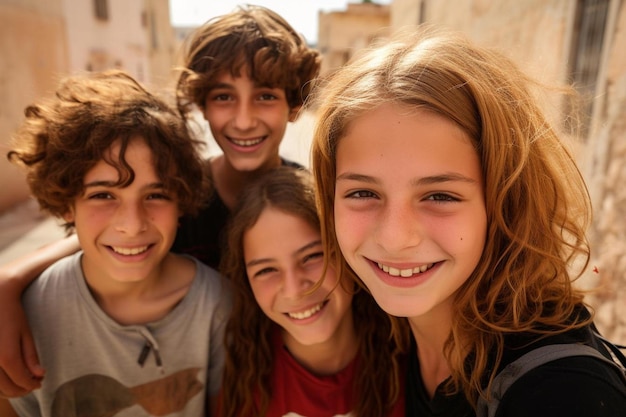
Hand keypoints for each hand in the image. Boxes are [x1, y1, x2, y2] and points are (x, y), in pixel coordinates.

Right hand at [0, 279, 43, 396]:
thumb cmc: (11, 314)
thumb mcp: (25, 333)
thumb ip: (31, 356)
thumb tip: (39, 375)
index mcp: (5, 355)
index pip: (20, 380)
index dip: (31, 385)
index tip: (40, 383)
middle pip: (5, 387)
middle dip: (21, 390)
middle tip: (32, 385)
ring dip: (8, 389)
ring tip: (20, 382)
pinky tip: (7, 377)